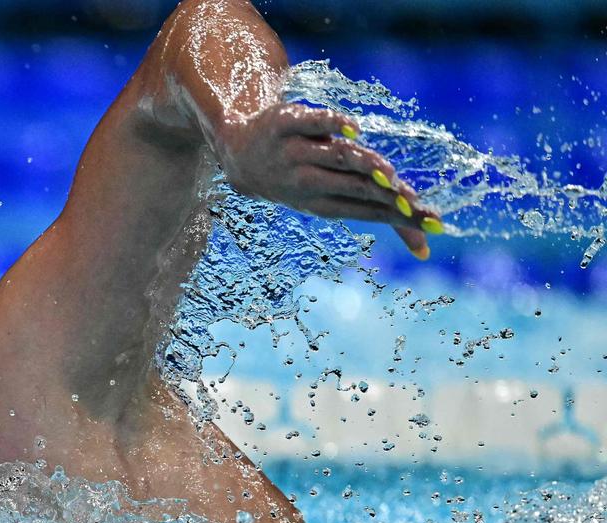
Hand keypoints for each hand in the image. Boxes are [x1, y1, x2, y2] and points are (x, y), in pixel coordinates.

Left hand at [214, 103, 442, 259]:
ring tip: (390, 175)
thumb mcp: (333, 200)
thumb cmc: (301, 178)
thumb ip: (380, 215)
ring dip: (364, 165)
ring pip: (337, 158)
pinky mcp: (286, 122)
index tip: (431, 222)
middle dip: (387, 196)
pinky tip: (352, 130)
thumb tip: (426, 251)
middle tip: (415, 204)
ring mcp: (296, 152)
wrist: (240, 155)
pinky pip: (311, 123)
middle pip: (356, 188)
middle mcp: (310, 181)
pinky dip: (331, 126)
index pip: (369, 212)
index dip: (399, 217)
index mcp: (325, 204)